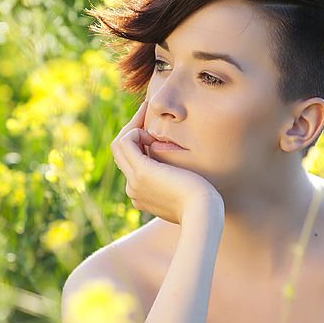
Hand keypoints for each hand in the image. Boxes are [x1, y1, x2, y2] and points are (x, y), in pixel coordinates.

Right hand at [110, 99, 222, 224]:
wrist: (203, 213)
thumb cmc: (203, 202)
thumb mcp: (187, 192)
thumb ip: (177, 183)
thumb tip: (180, 175)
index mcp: (141, 194)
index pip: (131, 162)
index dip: (138, 143)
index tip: (153, 130)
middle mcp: (133, 189)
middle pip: (121, 152)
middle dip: (132, 129)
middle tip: (145, 109)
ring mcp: (134, 182)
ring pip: (120, 145)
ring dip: (132, 126)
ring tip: (146, 111)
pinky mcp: (141, 172)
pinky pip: (126, 142)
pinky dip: (136, 130)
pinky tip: (153, 130)